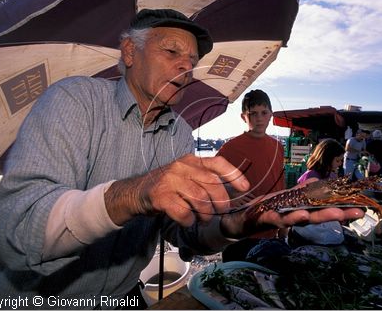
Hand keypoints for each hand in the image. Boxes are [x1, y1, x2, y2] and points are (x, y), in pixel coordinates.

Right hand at [105, 155, 249, 226]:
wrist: (136, 192)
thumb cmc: (167, 187)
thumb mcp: (186, 176)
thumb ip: (204, 180)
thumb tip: (232, 192)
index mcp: (191, 160)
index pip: (218, 163)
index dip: (234, 175)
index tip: (245, 188)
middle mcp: (182, 167)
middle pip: (212, 184)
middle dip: (221, 202)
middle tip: (220, 212)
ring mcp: (170, 180)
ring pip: (200, 199)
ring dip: (205, 214)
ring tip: (203, 219)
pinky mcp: (160, 196)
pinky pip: (184, 212)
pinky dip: (189, 221)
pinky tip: (187, 221)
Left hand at [220, 179, 363, 238]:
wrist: (242, 218)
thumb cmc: (265, 208)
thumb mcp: (286, 197)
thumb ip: (301, 192)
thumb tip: (318, 183)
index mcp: (300, 210)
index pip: (323, 209)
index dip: (341, 208)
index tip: (360, 207)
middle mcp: (294, 217)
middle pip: (317, 216)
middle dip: (337, 214)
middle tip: (356, 213)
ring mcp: (281, 219)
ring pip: (301, 219)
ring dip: (317, 216)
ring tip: (334, 214)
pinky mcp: (266, 219)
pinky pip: (278, 218)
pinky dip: (288, 217)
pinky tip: (299, 214)